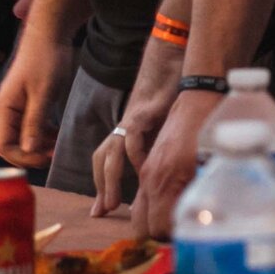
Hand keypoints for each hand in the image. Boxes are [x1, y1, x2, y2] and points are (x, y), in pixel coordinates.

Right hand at [0, 28, 72, 167]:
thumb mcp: (43, 93)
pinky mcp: (29, 102)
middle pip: (11, 143)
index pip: (2, 145)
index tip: (44, 158)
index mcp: (4, 109)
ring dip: (38, 144)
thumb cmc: (45, 61)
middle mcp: (6, 111)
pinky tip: (57, 134)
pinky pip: (31, 125)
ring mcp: (17, 106)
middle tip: (54, 154)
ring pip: (23, 135)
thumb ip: (35, 122)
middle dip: (31, 152)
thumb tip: (28, 150)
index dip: (21, 156)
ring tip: (58, 146)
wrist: (50, 34)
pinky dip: (43, 133)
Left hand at [93, 42, 183, 217]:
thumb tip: (162, 170)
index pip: (105, 162)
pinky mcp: (141, 113)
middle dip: (101, 187)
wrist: (173, 61)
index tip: (101, 210)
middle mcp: (123, 127)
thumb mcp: (164, 126)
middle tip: (103, 212)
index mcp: (126, 131)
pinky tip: (143, 168)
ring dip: (109, 180)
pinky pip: (131, 139)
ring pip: (111, 154)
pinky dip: (134, 155)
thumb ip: (159, 146)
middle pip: (101, 160)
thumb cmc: (171, 95)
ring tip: (115, 203)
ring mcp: (130, 120)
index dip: (102, 186)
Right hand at [132, 89, 221, 238]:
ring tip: (177, 221)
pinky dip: (151, 208)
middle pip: (143, 225)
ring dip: (153, 221)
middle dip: (160, 234)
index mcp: (167, 179)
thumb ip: (209, 190)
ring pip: (139, 212)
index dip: (173, 237)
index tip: (192, 233)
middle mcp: (151, 178)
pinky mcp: (150, 165)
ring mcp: (148, 171)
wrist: (200, 95)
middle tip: (185, 231)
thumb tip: (210, 217)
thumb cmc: (214, 125)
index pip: (157, 228)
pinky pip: (143, 196)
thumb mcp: (217, 159)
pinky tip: (171, 206)